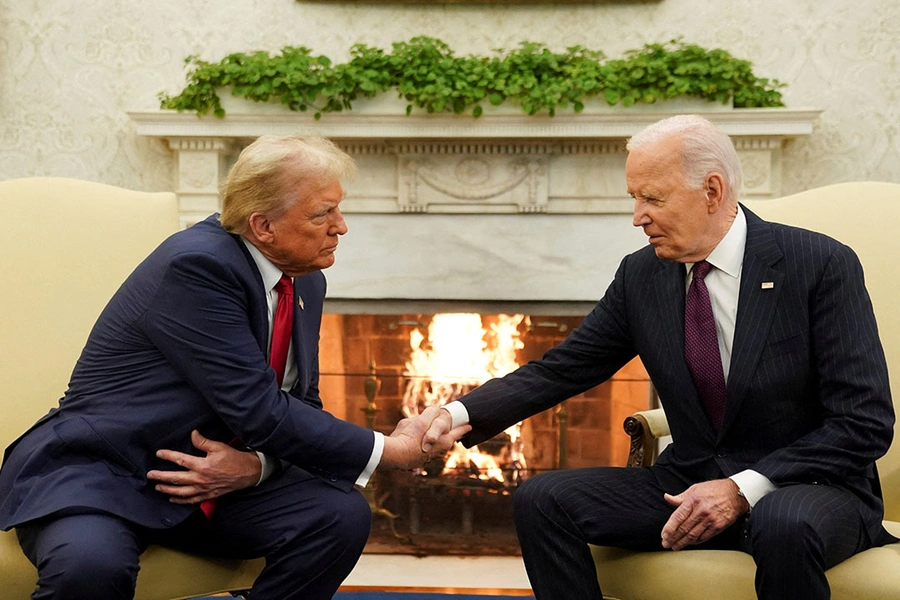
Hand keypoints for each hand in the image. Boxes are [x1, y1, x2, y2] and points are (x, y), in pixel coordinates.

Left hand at [146, 430, 261, 503]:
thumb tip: (192, 434)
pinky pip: (191, 500)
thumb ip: (203, 442)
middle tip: (150, 475)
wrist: (247, 473)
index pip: (180, 460)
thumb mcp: (219, 447)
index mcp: (202, 465)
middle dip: (161, 476)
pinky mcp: (207, 495)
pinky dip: (180, 500)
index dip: (168, 456)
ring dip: (167, 489)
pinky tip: (172, 498)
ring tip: (157, 487)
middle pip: (176, 478)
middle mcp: (200, 479)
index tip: (159, 453)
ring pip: (180, 491)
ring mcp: (203, 489)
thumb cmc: (234, 459)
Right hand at [380, 405, 470, 469]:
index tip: (469, 426)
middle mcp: (439, 452)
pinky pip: (421, 451)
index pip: (458, 432)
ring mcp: (427, 459)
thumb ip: (432, 412)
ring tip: (425, 432)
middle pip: (445, 440)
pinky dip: (419, 445)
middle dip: (445, 433)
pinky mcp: (416, 462)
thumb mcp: (421, 420)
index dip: (463, 428)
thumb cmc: (410, 437)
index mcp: (444, 442)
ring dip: (430, 440)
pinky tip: (411, 441)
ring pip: (433, 446)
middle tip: (446, 427)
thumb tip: (436, 409)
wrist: (394, 456)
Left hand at [660, 479, 748, 550]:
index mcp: (693, 500)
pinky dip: (695, 541)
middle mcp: (701, 510)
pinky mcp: (718, 526)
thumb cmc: (714, 489)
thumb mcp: (695, 488)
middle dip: (673, 538)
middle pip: (684, 528)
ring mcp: (710, 519)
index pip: (678, 517)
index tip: (663, 535)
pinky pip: (704, 537)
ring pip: (693, 535)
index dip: (669, 528)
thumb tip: (667, 497)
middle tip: (666, 544)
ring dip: (682, 542)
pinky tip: (689, 543)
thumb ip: (680, 497)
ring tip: (675, 546)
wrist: (736, 494)